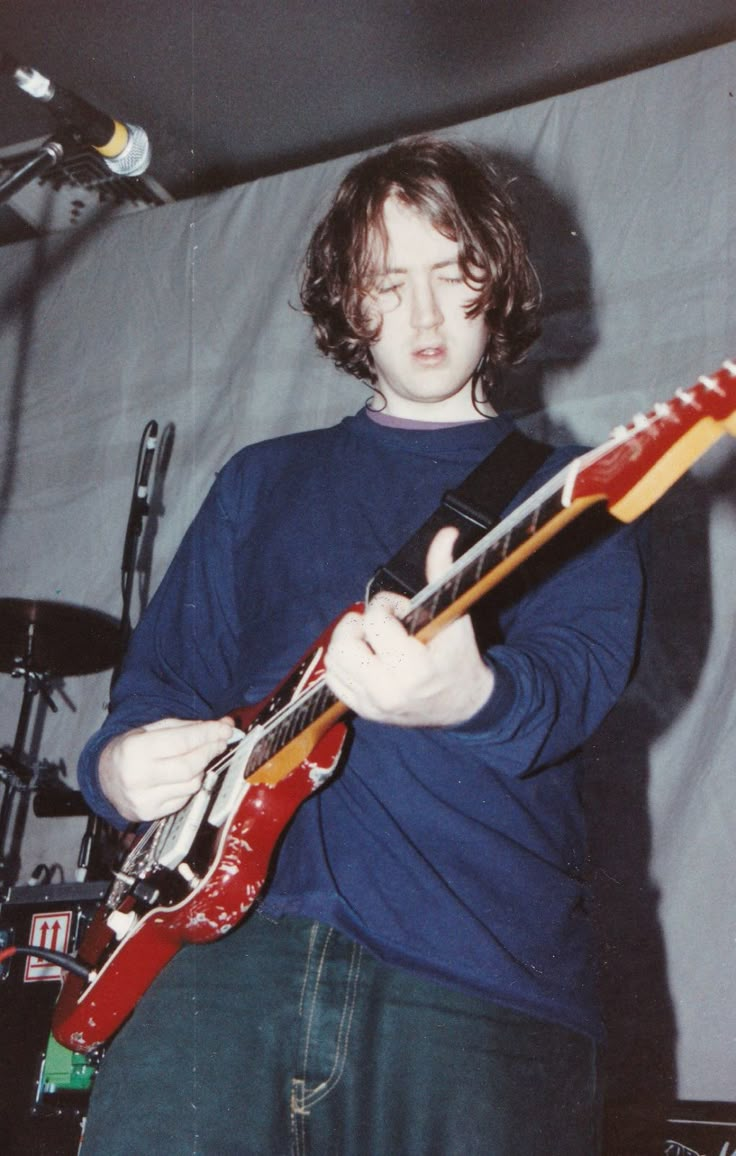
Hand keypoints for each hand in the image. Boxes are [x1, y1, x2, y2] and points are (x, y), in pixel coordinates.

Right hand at [98, 717, 235, 821]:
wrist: (103, 778)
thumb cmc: (131, 749)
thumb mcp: (151, 730)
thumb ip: (187, 727)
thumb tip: (224, 725)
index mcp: (135, 750)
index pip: (182, 742)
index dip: (208, 734)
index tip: (226, 728)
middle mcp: (138, 777)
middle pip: (190, 765)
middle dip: (211, 751)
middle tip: (221, 741)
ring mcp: (144, 799)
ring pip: (191, 784)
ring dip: (202, 769)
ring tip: (198, 757)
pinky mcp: (150, 814)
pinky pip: (184, 799)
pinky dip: (191, 785)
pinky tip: (185, 776)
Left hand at [324, 527, 493, 726]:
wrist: (464, 705)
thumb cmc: (459, 658)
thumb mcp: (455, 616)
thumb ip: (443, 573)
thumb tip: (445, 534)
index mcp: (415, 670)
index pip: (376, 623)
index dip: (385, 606)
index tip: (401, 610)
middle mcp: (389, 691)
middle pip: (345, 643)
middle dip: (359, 623)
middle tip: (379, 623)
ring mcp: (373, 705)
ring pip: (334, 660)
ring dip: (348, 640)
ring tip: (371, 638)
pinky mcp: (363, 711)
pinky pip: (333, 679)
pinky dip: (343, 661)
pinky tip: (364, 655)